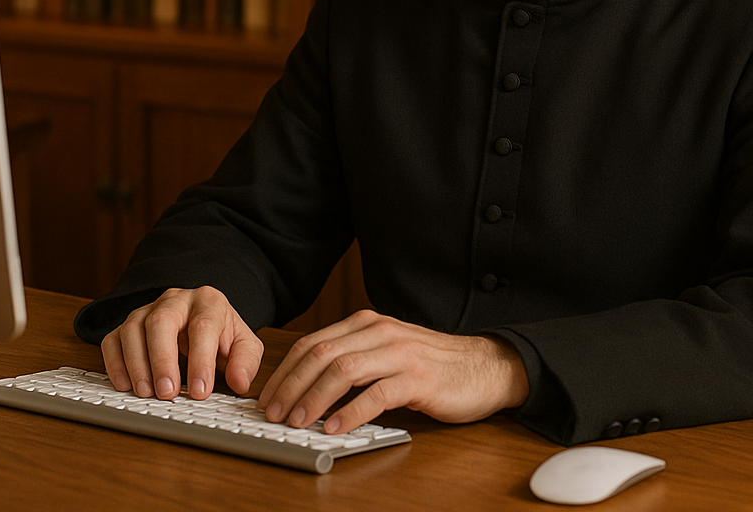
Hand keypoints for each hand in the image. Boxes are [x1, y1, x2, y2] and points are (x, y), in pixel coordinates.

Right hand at [100, 286, 263, 400]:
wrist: (202, 319)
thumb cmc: (222, 334)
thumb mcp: (244, 345)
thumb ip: (246, 362)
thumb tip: (239, 381)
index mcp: (208, 301)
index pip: (203, 326)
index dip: (201, 360)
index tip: (200, 391)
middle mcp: (175, 301)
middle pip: (162, 321)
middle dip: (163, 359)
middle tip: (167, 393)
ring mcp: (148, 310)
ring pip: (133, 328)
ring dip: (137, 363)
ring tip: (145, 393)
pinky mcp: (128, 325)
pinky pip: (114, 339)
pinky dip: (115, 362)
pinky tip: (124, 385)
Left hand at [256, 309, 529, 434]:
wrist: (484, 367)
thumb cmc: (432, 365)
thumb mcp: (385, 353)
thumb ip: (352, 360)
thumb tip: (306, 388)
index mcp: (367, 324)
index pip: (313, 343)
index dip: (285, 371)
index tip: (267, 396)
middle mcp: (379, 332)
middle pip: (321, 355)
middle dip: (291, 386)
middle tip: (274, 413)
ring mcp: (399, 353)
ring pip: (343, 371)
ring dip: (314, 398)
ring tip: (297, 421)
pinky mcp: (419, 378)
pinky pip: (376, 394)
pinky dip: (350, 412)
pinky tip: (335, 427)